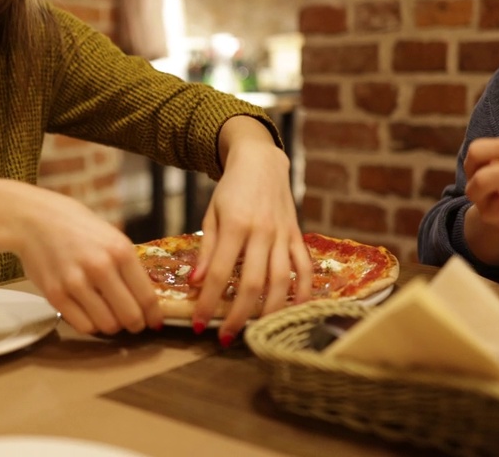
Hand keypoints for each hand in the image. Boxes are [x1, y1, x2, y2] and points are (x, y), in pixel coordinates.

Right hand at [7, 185, 162, 335]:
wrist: (34, 220)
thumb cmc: (76, 227)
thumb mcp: (111, 237)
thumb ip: (127, 266)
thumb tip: (145, 299)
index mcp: (120, 251)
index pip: (146, 296)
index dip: (153, 315)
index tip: (154, 321)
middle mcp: (100, 267)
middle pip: (130, 316)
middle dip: (135, 324)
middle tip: (133, 323)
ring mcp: (76, 283)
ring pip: (107, 326)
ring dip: (112, 326)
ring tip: (109, 315)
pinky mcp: (56, 295)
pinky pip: (83, 326)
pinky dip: (90, 325)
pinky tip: (90, 313)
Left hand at [189, 125, 311, 343]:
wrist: (261, 162)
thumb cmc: (231, 190)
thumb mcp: (211, 215)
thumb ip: (206, 250)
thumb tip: (194, 283)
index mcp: (236, 225)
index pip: (218, 272)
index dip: (207, 301)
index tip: (198, 323)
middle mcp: (262, 232)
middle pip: (252, 283)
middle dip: (238, 315)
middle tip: (225, 336)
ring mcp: (283, 235)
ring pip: (280, 280)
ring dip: (268, 311)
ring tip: (256, 332)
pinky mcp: (297, 235)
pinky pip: (304, 268)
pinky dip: (303, 292)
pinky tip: (295, 312)